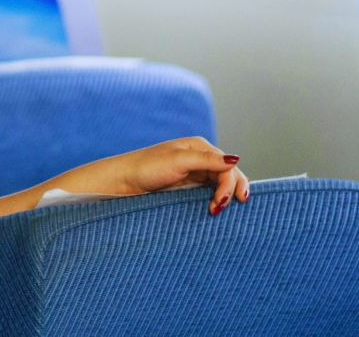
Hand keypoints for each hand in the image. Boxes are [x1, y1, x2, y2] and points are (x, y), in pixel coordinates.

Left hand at [106, 136, 249, 214]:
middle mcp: (200, 158)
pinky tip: (215, 209)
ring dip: (224, 197)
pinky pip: (209, 192)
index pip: (227, 166)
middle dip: (231, 191)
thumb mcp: (177, 161)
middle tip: (220, 209)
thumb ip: (206, 160)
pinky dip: (216, 200)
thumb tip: (236, 159)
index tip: (220, 202)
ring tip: (216, 211)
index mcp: (199, 147)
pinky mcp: (188, 186)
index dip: (230, 184)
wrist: (123, 181)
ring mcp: (194, 173)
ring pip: (221, 185)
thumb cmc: (146, 167)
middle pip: (228, 175)